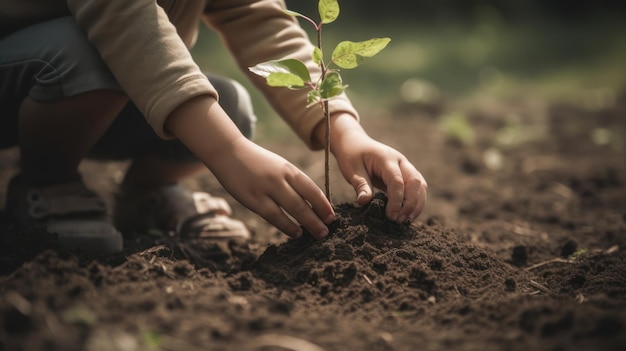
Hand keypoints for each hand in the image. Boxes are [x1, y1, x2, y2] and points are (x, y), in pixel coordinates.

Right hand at [208, 139, 334, 238]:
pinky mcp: (253, 199)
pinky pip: (274, 216)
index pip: (312, 189)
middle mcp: (280, 178)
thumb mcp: (278, 167)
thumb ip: (292, 182)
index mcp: (288, 169)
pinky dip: (287, 226)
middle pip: (304, 202)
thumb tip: (310, 204)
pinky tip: (296, 233)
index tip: (332, 217)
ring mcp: (266, 189)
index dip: (323, 205)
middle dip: (318, 218)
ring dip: (307, 224)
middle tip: (327, 231)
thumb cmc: (257, 163)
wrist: (228, 152)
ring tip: (318, 234)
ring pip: (292, 210)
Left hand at [318, 114, 427, 222]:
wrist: (355, 143)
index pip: (397, 181)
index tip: (390, 217)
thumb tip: (364, 202)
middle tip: (400, 221)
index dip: (396, 201)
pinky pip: (418, 186)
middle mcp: (401, 161)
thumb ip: (360, 185)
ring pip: (420, 185)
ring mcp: (406, 166)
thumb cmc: (352, 156)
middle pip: (415, 182)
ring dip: (417, 204)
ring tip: (406, 221)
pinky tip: (408, 214)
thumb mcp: (351, 170)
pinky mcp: (406, 173)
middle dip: (411, 204)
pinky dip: (416, 200)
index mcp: (386, 159)